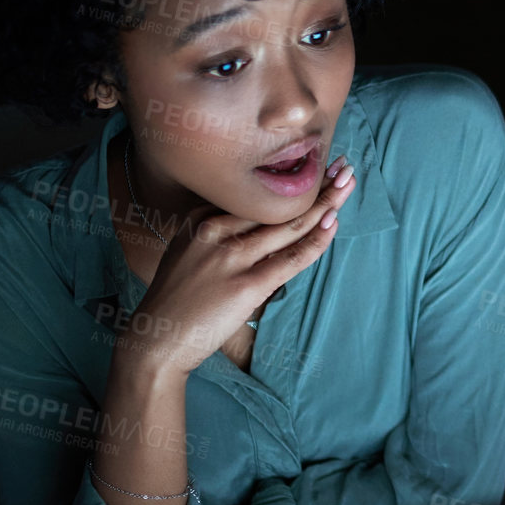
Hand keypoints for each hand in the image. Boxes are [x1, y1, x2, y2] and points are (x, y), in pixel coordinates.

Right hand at [118, 156, 356, 374]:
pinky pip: (292, 258)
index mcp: (202, 219)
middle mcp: (215, 230)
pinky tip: (334, 222)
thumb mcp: (190, 254)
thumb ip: (219, 237)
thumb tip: (261, 230)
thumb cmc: (177, 301)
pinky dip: (317, 240)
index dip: (290, 181)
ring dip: (325, 203)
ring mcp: (231, 257)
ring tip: (347, 183)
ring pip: (289, 225)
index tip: (316, 166)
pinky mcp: (246, 284)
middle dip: (315, 185)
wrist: (157, 339)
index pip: (256, 196)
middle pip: (276, 204)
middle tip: (343, 168)